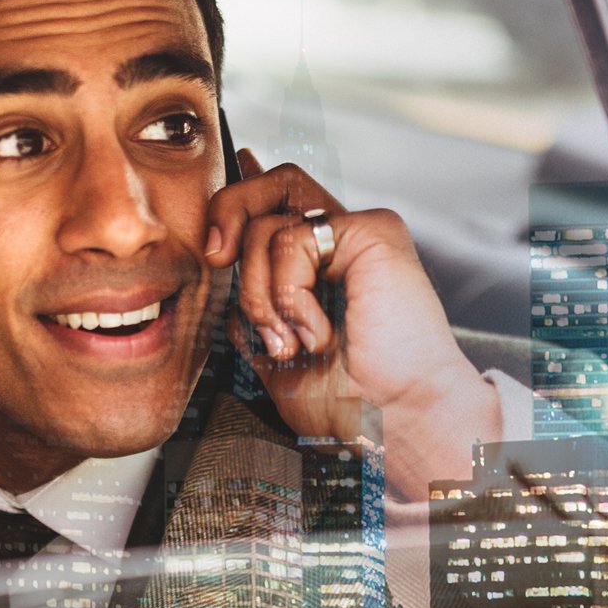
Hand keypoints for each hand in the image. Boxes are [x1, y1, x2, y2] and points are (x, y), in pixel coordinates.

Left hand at [205, 149, 501, 498]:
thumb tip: (220, 257)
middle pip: (269, 185)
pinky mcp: (372, 231)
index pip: (274, 204)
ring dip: (259, 294)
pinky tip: (319, 334)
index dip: (235, 203)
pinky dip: (289, 295)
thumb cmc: (347, 402)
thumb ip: (250, 302)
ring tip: (290, 343)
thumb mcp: (271, 352)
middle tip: (216, 259)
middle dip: (228, 214)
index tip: (214, 249)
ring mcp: (357, 234)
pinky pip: (294, 240)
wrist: (392, 422)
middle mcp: (341, 241)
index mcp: (321, 264)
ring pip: (267, 224)